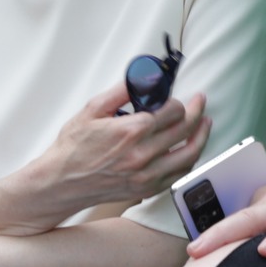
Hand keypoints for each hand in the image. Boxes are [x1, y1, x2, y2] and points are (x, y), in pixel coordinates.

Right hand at [0, 84, 208, 232]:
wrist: (60, 183)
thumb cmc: (72, 148)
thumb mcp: (92, 110)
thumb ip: (121, 91)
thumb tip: (142, 77)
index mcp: (131, 131)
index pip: (172, 111)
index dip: (178, 101)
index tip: (176, 97)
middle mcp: (143, 154)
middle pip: (185, 129)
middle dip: (197, 112)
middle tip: (200, 102)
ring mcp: (147, 175)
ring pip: (189, 154)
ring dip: (201, 136)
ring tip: (206, 124)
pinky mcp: (146, 189)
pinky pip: (178, 174)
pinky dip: (189, 160)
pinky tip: (191, 149)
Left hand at [184, 163, 265, 260]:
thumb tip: (251, 247)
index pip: (236, 215)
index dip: (213, 234)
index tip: (192, 254)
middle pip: (237, 217)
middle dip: (209, 235)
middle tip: (188, 253)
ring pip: (254, 219)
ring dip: (225, 234)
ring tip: (201, 250)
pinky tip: (265, 251)